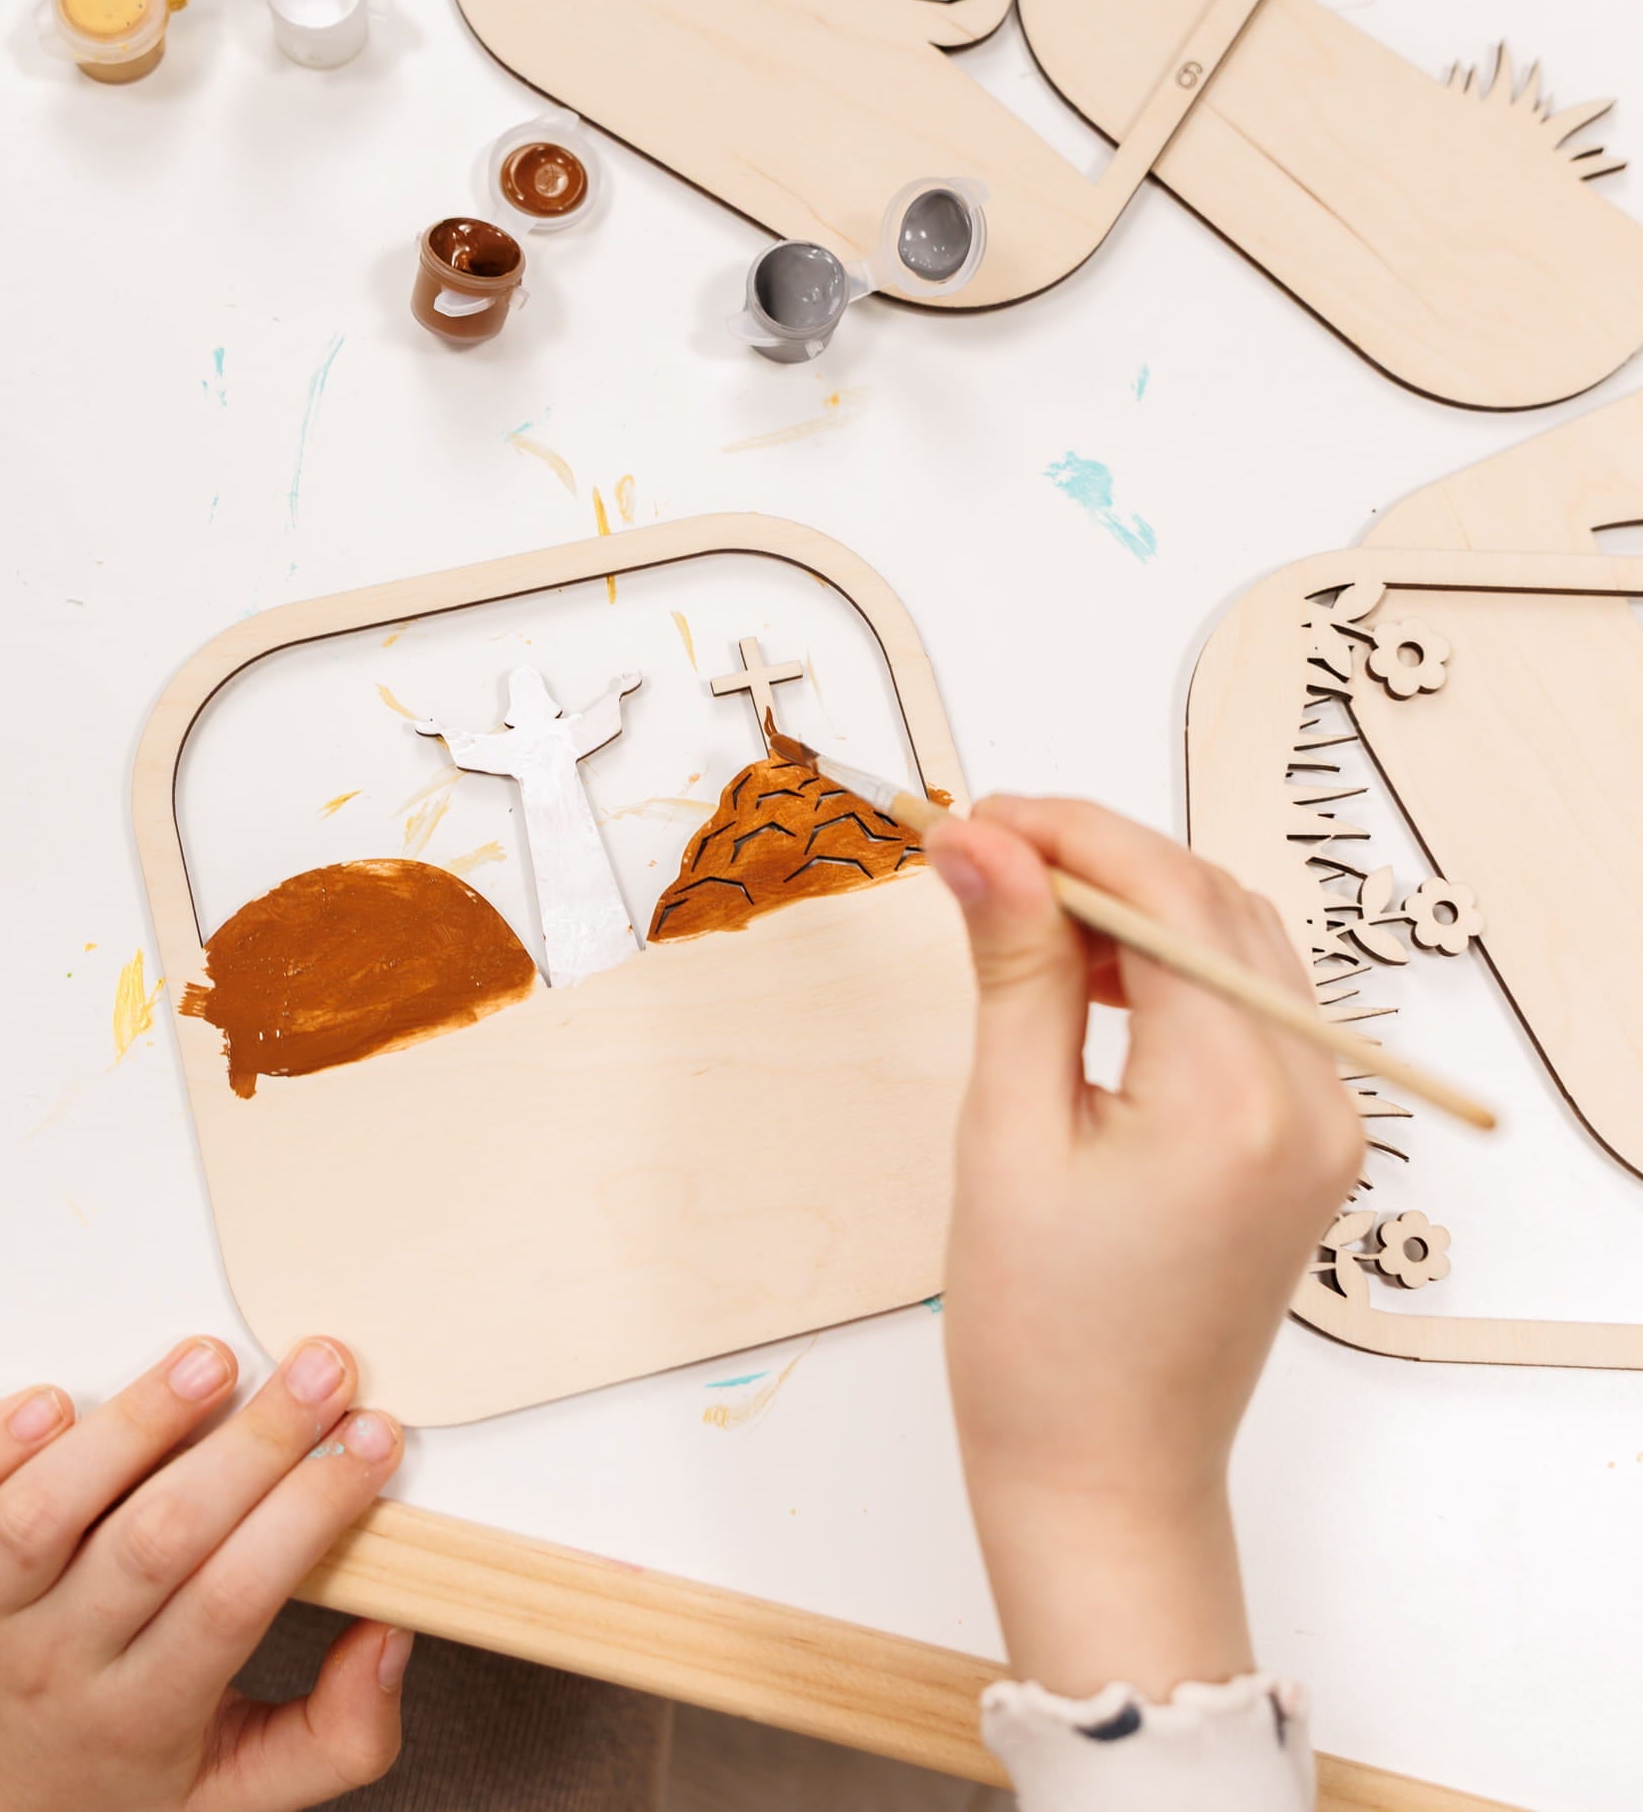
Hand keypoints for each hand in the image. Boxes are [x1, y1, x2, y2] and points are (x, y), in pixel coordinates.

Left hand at [0, 1337, 407, 1811]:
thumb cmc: (113, 1773)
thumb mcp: (238, 1790)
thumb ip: (338, 1735)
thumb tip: (394, 1634)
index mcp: (144, 1716)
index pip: (237, 1599)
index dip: (311, 1511)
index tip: (373, 1438)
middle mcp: (56, 1664)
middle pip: (157, 1543)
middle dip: (252, 1444)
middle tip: (322, 1367)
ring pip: (43, 1514)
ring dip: (132, 1427)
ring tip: (211, 1359)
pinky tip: (50, 1399)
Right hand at [926, 798, 1362, 1699]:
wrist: (1104, 1477)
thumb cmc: (1040, 1337)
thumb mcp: (1006, 1133)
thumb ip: (1014, 971)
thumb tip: (981, 844)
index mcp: (1236, 1098)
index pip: (1167, 896)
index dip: (1066, 832)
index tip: (972, 817)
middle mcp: (1311, 1099)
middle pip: (1214, 905)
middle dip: (1098, 859)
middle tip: (982, 854)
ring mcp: (1324, 1123)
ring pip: (1238, 945)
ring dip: (1136, 909)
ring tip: (1023, 917)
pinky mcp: (1306, 1143)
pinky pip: (1251, 1008)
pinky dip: (1172, 969)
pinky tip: (1089, 982)